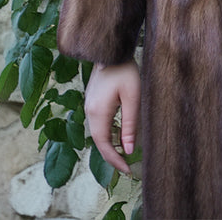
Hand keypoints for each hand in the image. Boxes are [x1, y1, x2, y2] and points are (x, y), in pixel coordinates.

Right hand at [85, 59, 140, 174]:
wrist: (111, 50)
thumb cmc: (125, 70)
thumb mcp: (133, 98)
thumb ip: (130, 125)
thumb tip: (129, 150)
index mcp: (98, 112)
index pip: (104, 145)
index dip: (114, 160)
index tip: (127, 170)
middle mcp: (89, 111)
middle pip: (98, 141)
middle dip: (111, 156)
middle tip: (127, 166)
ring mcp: (88, 105)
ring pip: (97, 133)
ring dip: (108, 145)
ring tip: (124, 153)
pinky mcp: (91, 100)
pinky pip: (97, 123)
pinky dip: (106, 134)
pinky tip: (117, 135)